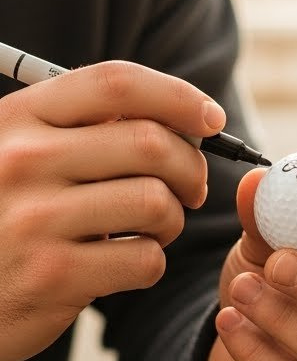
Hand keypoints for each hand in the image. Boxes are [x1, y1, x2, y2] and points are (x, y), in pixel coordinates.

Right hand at [0, 62, 222, 360]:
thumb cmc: (1, 217)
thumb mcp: (15, 154)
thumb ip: (78, 129)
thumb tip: (175, 115)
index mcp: (17, 119)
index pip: (115, 84)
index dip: (178, 96)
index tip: (210, 119)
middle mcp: (23, 161)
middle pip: (150, 143)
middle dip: (190, 167)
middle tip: (190, 188)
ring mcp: (36, 220)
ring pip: (155, 201)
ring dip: (172, 218)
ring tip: (153, 228)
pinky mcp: (53, 276)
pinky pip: (144, 259)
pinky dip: (150, 262)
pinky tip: (125, 263)